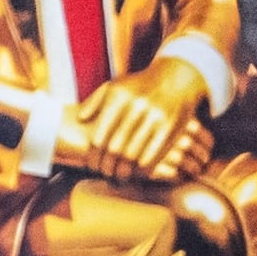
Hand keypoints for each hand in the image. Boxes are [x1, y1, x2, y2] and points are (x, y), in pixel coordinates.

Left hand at [73, 58, 211, 181]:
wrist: (176, 77)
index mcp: (118, 97)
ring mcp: (154, 117)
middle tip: (106, 175)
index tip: (93, 166)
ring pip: (132, 157)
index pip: (99, 137)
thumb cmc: (140, 86)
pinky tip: (137, 172)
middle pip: (114, 150)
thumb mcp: (116, 86)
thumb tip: (80, 118)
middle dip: (108, 167)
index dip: (94, 157)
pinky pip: (151, 156)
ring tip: (119, 177)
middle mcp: (135, 106)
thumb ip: (95, 101)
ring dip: (124, 172)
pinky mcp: (169, 127)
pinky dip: (142, 170)